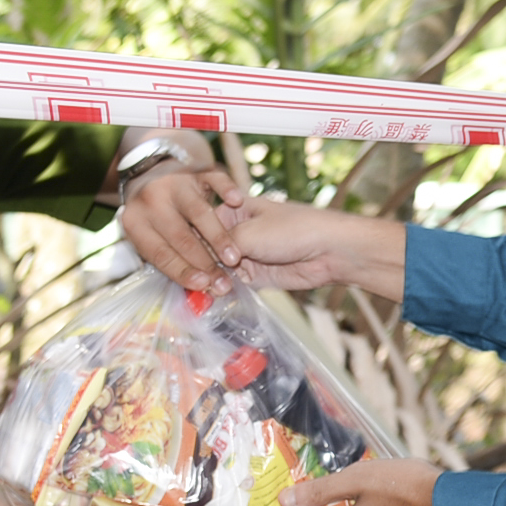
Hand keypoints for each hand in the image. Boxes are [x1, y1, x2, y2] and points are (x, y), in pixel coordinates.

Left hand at [120, 166, 251, 294]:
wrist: (150, 174)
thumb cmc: (154, 219)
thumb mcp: (149, 237)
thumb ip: (168, 260)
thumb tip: (196, 292)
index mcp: (135, 223)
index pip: (160, 253)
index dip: (182, 271)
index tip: (203, 285)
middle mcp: (151, 201)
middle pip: (180, 235)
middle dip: (204, 262)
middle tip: (223, 281)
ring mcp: (174, 183)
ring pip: (197, 211)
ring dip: (217, 237)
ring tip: (233, 258)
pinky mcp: (195, 170)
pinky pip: (213, 178)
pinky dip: (225, 189)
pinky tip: (237, 201)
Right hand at [123, 190, 410, 301]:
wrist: (329, 251)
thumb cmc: (292, 229)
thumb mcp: (248, 233)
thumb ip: (219, 247)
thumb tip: (196, 262)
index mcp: (231, 208)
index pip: (198, 224)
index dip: (188, 240)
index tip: (176, 252)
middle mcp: (233, 231)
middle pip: (204, 249)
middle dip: (198, 263)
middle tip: (188, 275)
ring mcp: (243, 255)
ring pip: (215, 269)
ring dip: (208, 279)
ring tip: (199, 288)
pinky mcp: (253, 276)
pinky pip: (230, 284)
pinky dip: (221, 291)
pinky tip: (209, 296)